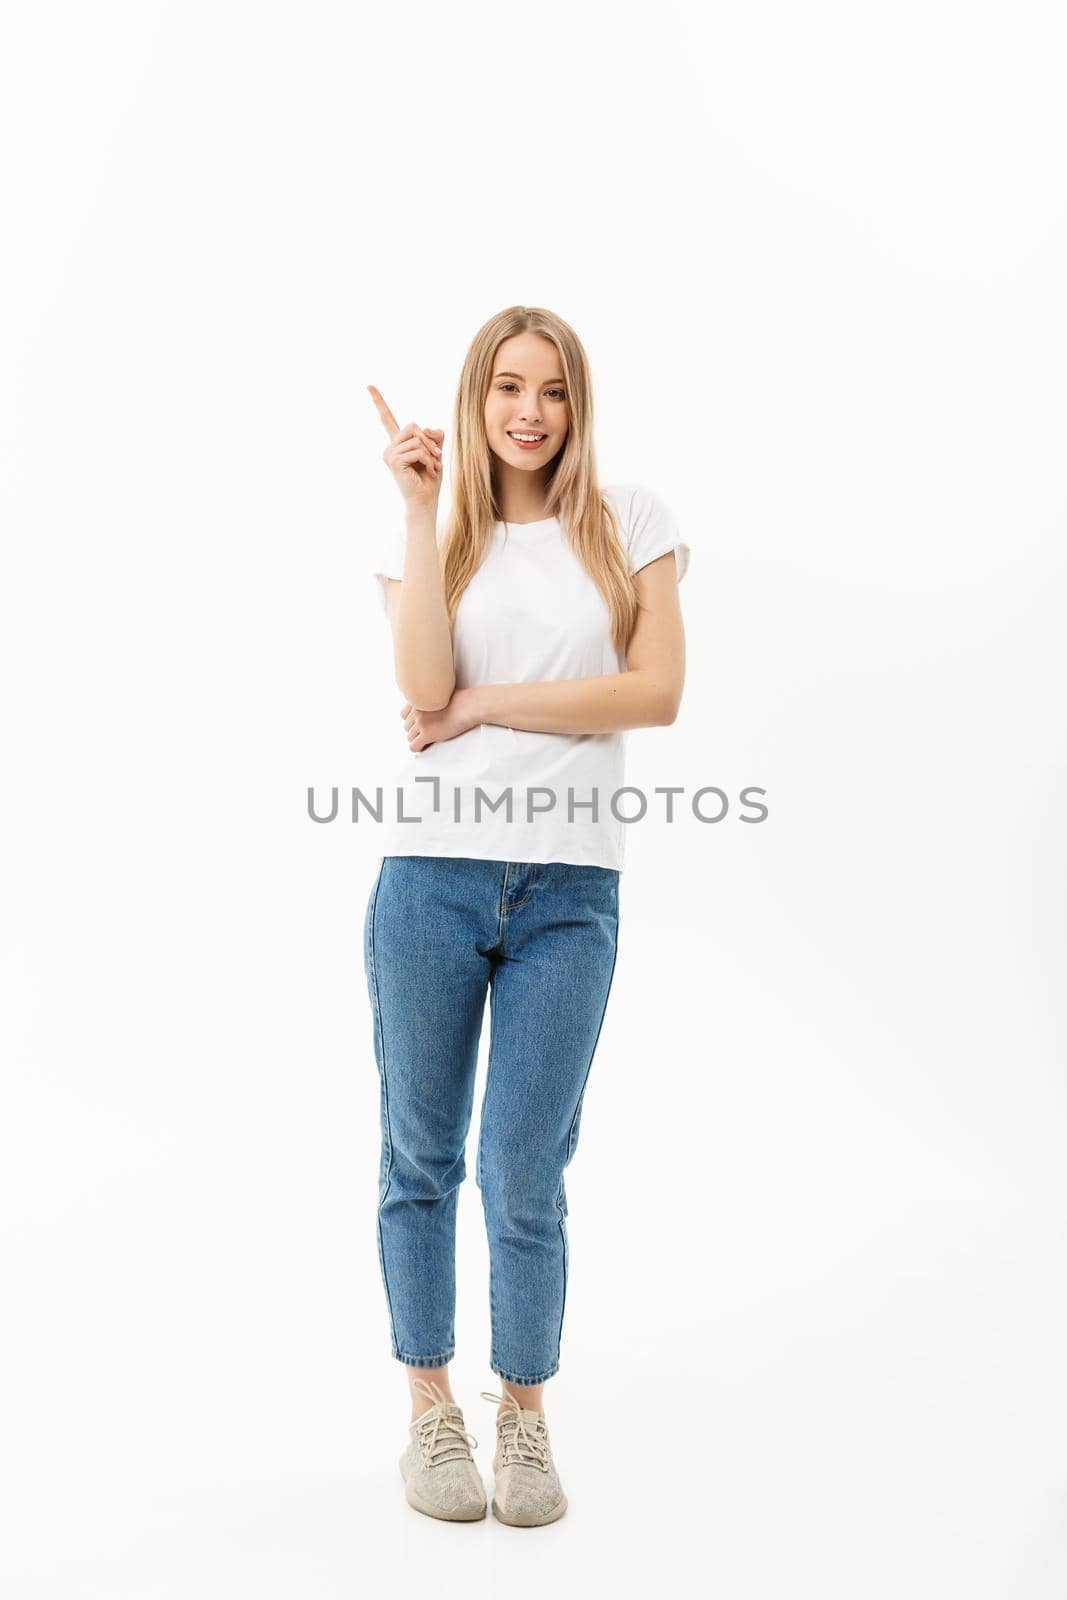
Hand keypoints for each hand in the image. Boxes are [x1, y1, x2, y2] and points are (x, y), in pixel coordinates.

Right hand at [368, 384, 444, 510]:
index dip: (379, 402)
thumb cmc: (429, 480)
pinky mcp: (393, 461)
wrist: (425, 501)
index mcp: (398, 443)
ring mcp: (390, 454)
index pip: (387, 419)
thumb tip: (428, 428)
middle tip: (437, 458)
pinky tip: (428, 472)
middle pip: (412, 426)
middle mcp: (390, 447)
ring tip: (432, 467)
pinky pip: (417, 450)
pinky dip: (428, 460)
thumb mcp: (435, 452)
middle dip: (429, 440)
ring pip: (416, 438)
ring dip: (431, 453)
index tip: (369, 386)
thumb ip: (433, 436)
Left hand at [400, 688, 478, 751]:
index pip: (403, 714)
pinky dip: (419, 748)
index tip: (422, 724)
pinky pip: (414, 746)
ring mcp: (421, 722)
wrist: (469, 706)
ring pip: (409, 737)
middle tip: (428, 733)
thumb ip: (431, 698)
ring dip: (418, 739)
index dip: (412, 721)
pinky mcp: (427, 734)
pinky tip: (427, 746)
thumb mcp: (441, 692)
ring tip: (429, 740)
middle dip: (416, 731)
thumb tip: (430, 704)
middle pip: (406, 727)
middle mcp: (416, 710)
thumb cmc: (462, 699)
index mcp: (419, 700)